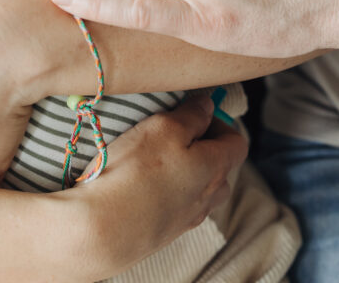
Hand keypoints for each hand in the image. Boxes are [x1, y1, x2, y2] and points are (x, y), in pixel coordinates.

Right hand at [77, 95, 247, 277]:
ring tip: (155, 157)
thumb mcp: (164, 127)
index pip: (237, 142)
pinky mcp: (165, 233)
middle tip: (173, 133)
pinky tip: (141, 183)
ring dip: (185, 169)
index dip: (219, 122)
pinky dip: (167, 190)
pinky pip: (177, 205)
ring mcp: (187, 219)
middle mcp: (208, 198)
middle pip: (220, 167)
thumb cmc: (135, 173)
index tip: (193, 112)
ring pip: (198, 188)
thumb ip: (192, 115)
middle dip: (203, 146)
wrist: (101, 230)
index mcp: (215, 169)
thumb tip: (207, 106)